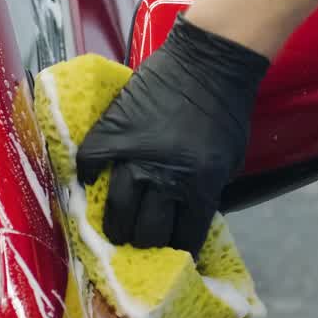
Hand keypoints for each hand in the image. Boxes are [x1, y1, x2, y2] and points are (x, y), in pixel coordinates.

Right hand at [76, 15, 269, 255]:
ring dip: (116, 225)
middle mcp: (164, 178)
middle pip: (147, 231)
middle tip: (141, 241)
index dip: (180, 251)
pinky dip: (89, 175)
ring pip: (118, 208)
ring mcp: (134, 155)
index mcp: (200, 187)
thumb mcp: (229, 161)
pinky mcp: (113, 132)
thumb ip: (206, 191)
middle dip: (146, 243)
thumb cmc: (226, 111)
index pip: (185, 237)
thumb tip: (186, 215)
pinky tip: (92, 182)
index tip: (174, 255)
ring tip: (116, 230)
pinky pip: (91, 162)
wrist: (208, 62)